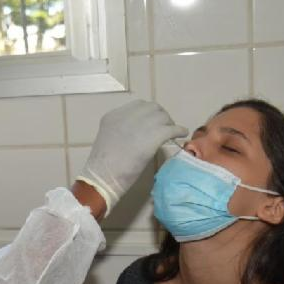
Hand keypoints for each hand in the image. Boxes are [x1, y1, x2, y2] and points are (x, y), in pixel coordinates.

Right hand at [75, 100, 186, 214]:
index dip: (147, 114)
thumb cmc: (102, 166)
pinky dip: (178, 130)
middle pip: (151, 108)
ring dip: (169, 123)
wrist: (102, 177)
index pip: (137, 106)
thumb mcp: (108, 140)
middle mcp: (126, 116)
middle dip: (160, 116)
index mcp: (113, 116)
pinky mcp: (153, 136)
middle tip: (164, 128)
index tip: (152, 123)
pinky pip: (171, 128)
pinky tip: (181, 134)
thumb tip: (139, 134)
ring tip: (172, 132)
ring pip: (162, 116)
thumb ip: (121, 131)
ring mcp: (140, 125)